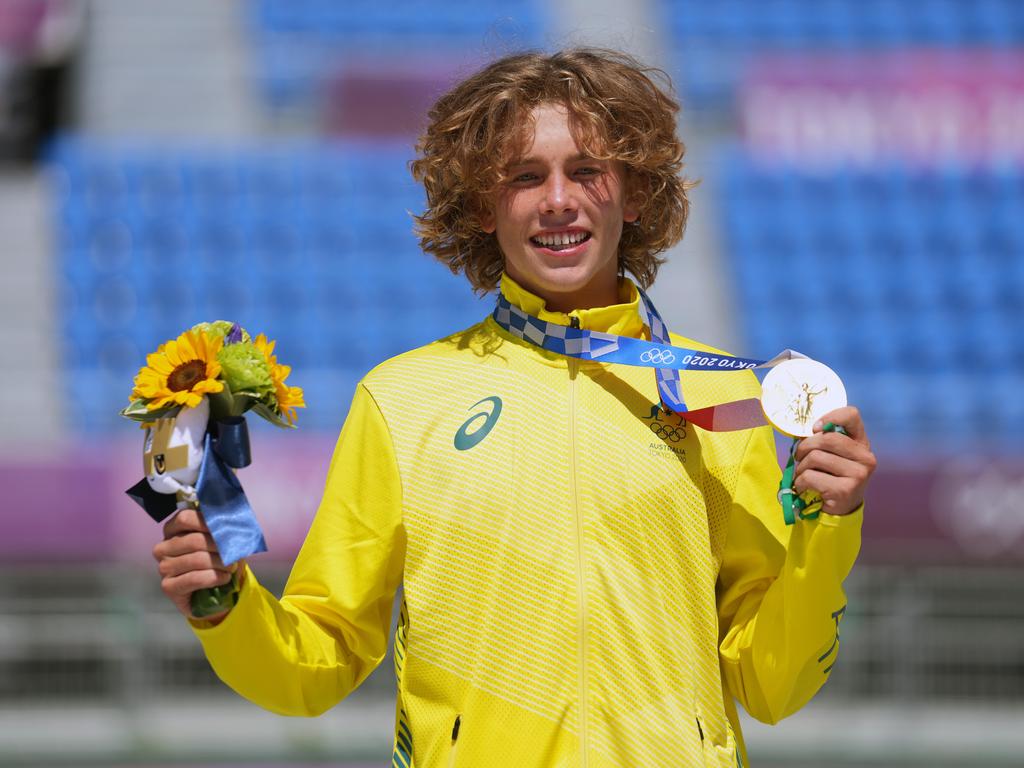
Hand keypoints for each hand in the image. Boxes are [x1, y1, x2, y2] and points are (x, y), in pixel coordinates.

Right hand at [152, 506, 238, 621]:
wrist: (214, 592)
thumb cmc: (216, 559)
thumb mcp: (218, 540)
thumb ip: (219, 528)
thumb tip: (230, 521)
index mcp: (172, 529)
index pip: (185, 518)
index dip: (207, 522)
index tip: (225, 528)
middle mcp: (163, 547)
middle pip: (194, 540)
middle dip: (219, 547)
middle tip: (234, 553)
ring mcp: (164, 567)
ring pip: (197, 560)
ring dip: (220, 563)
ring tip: (231, 567)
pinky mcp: (168, 586)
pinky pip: (194, 578)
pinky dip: (214, 577)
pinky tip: (224, 578)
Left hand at [792, 406, 876, 515]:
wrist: (841, 510)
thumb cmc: (832, 477)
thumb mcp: (832, 456)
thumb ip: (824, 441)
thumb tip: (802, 433)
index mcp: (862, 443)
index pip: (852, 415)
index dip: (830, 416)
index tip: (815, 428)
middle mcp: (865, 457)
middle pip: (826, 437)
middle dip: (805, 447)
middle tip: (800, 457)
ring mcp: (858, 474)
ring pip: (815, 457)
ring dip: (801, 467)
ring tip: (803, 475)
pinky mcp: (845, 490)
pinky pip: (810, 476)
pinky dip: (800, 481)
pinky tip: (804, 487)